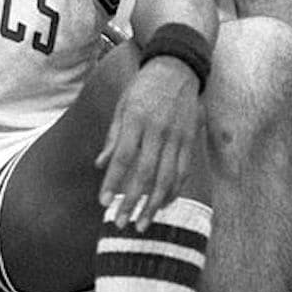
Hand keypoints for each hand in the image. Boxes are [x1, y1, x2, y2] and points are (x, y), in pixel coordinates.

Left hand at [95, 55, 200, 230]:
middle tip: (121, 222)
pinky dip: (173, 191)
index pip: (122, 158)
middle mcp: (158, 131)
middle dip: (132, 201)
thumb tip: (101, 165)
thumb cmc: (143, 88)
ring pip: (167, 178)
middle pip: (145, 174)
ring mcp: (177, 137)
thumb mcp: (122, 105)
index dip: (113, 182)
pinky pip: (183, 172)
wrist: (177, 69)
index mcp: (136, 120)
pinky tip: (162, 205)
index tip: (103, 202)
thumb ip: (113, 136)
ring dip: (154, 204)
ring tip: (142, 223)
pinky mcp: (191, 141)